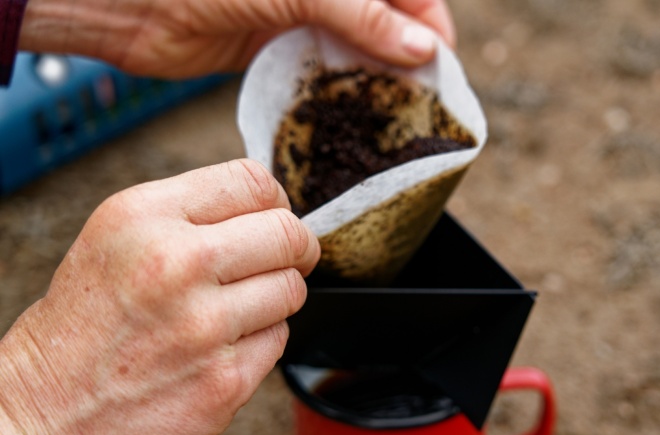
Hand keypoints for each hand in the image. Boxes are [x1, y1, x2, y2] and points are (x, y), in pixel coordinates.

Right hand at [0, 159, 318, 434]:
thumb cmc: (75, 333)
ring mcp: (205, 326)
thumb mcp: (112, 243)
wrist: (36, 424)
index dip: (275, 201)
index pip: (253, 181)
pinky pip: (278, 341)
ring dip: (273, 300)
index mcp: (144, 217)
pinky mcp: (225, 381)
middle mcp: (178, 263)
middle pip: (289, 234)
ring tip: (227, 315)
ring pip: (292, 290)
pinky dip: (259, 344)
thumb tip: (267, 209)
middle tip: (281, 263)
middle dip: (293, 249)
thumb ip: (188, 218)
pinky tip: (215, 352)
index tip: (273, 219)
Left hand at [20, 0, 455, 76]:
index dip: (430, 23)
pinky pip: (320, 69)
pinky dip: (339, 90)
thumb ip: (364, 16)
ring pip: (355, 47)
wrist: (132, 1)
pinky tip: (352, 112)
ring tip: (395, 114)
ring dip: (375, 77)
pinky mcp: (275, 46)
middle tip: (423, 102)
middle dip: (407, 57)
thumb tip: (423, 48)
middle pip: (385, 19)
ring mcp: (299, 15)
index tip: (443, 68)